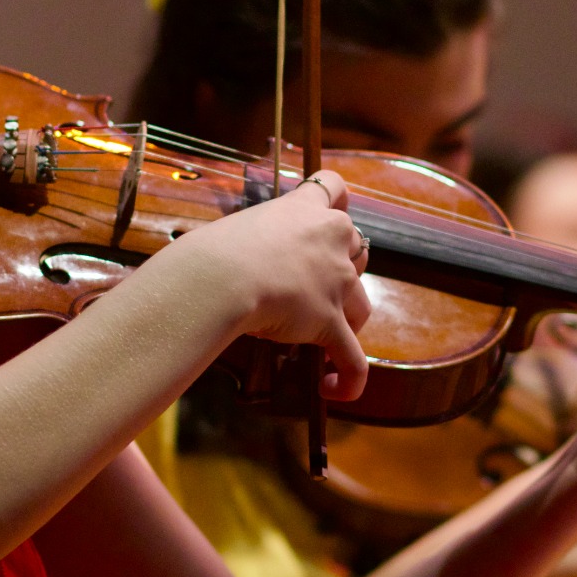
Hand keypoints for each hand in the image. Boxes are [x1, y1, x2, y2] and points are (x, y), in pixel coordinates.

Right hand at [158, 169, 371, 399]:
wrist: (220, 277)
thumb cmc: (215, 250)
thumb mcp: (238, 230)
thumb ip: (255, 240)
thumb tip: (239, 263)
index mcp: (304, 208)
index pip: (335, 187)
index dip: (338, 200)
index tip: (330, 213)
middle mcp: (331, 238)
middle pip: (357, 248)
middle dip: (343, 268)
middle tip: (310, 288)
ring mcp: (337, 281)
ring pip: (362, 304)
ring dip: (348, 321)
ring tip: (322, 340)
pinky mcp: (331, 321)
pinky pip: (353, 359)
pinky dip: (349, 378)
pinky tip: (334, 389)